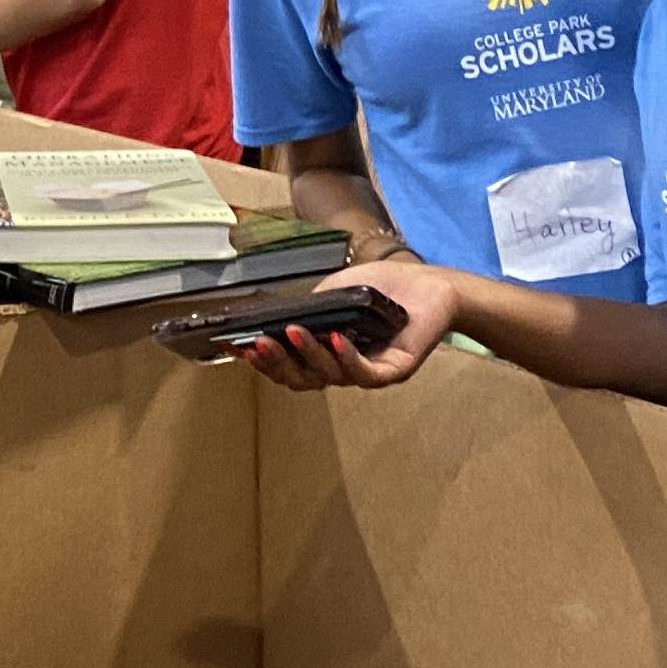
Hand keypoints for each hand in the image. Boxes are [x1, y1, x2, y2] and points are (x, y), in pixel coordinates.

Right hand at [246, 261, 457, 392]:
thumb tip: (276, 316)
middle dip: (276, 364)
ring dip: (307, 355)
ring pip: (329, 376)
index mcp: (325, 355)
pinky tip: (334, 338)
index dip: (263, 361)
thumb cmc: (381, 289)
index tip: (238, 347)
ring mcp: (367, 372)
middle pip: (302, 380)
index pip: (289, 367)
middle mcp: (343, 369)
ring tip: (292, 332)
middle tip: (256, 346)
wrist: (428, 287)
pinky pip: (365, 373)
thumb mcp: (333, 294)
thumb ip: (309, 309)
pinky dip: (346, 357)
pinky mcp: (393, 370)